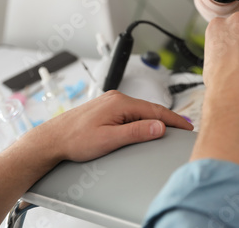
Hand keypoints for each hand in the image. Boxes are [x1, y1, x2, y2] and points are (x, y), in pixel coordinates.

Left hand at [35, 91, 193, 161]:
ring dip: (156, 118)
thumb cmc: (74, 140)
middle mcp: (116, 98)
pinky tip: (147, 124)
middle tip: (184, 128)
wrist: (51, 139)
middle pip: (150, 108)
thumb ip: (136, 132)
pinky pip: (131, 112)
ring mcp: (110, 102)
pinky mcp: (106, 108)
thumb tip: (159, 126)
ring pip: (140, 110)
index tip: (187, 127)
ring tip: (170, 127)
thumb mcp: (108, 140)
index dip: (174, 120)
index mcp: (120, 103)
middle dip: (168, 119)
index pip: (155, 111)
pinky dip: (143, 118)